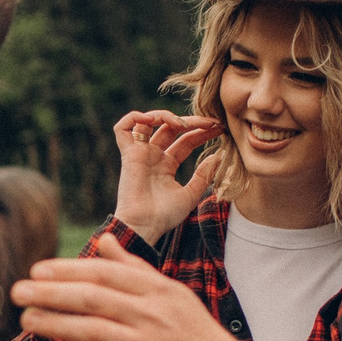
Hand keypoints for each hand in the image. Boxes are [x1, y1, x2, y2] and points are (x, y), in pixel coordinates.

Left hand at [13, 236, 240, 340]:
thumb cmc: (194, 335)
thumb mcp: (171, 294)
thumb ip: (134, 268)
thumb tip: (105, 240)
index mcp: (156, 290)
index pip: (105, 273)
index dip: (68, 270)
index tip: (37, 270)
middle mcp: (151, 314)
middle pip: (93, 298)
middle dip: (51, 293)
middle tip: (19, 291)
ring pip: (93, 330)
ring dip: (55, 324)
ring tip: (27, 320)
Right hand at [109, 112, 223, 246]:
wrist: (145, 225)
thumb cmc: (165, 215)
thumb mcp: (191, 194)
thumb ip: (204, 175)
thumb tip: (219, 156)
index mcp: (166, 165)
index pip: (186, 141)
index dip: (202, 132)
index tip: (219, 128)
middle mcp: (153, 156)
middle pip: (171, 128)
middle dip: (192, 122)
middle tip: (210, 122)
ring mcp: (140, 154)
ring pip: (148, 122)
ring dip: (165, 116)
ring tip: (182, 124)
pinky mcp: (128, 154)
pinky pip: (122, 128)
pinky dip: (134, 117)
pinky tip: (152, 120)